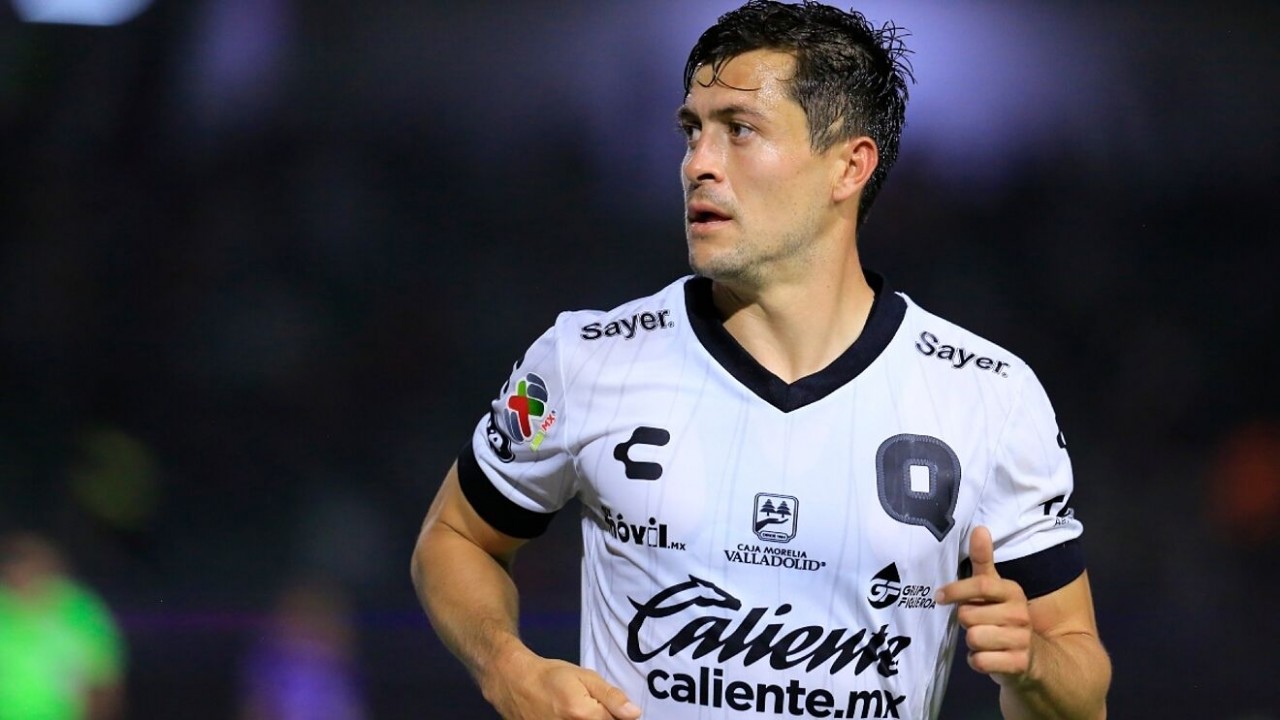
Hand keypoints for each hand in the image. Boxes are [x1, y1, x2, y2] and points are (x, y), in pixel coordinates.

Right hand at [482, 649, 640, 719]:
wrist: (516, 682)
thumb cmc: (552, 676)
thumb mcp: (585, 677)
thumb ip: (611, 697)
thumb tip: (635, 714)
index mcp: (583, 715)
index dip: (618, 715)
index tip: (611, 708)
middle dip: (603, 718)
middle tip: (590, 708)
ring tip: (578, 711)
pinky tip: (569, 716)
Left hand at [936, 526, 1033, 686]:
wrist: (1033, 658)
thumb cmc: (1003, 617)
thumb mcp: (995, 589)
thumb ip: (983, 561)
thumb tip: (979, 528)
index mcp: (1012, 592)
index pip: (981, 585)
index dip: (956, 590)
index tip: (939, 596)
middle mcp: (1020, 614)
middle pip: (969, 615)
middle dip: (966, 621)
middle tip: (977, 623)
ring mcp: (1022, 640)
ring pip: (974, 639)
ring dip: (972, 643)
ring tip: (984, 640)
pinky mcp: (1018, 664)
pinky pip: (980, 661)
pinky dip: (977, 661)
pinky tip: (988, 656)